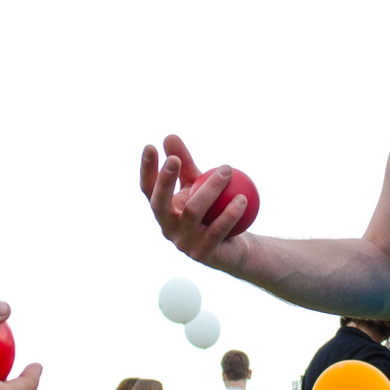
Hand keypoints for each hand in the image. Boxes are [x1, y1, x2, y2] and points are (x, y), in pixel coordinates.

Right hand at [140, 136, 252, 268]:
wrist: (234, 245)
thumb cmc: (213, 208)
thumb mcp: (198, 182)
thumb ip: (185, 163)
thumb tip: (169, 136)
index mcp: (163, 210)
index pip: (148, 188)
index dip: (146, 169)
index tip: (150, 146)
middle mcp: (167, 227)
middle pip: (160, 203)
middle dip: (164, 181)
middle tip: (175, 159)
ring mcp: (182, 243)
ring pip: (193, 212)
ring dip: (211, 189)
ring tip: (227, 171)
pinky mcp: (202, 254)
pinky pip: (217, 230)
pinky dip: (230, 214)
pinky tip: (243, 198)